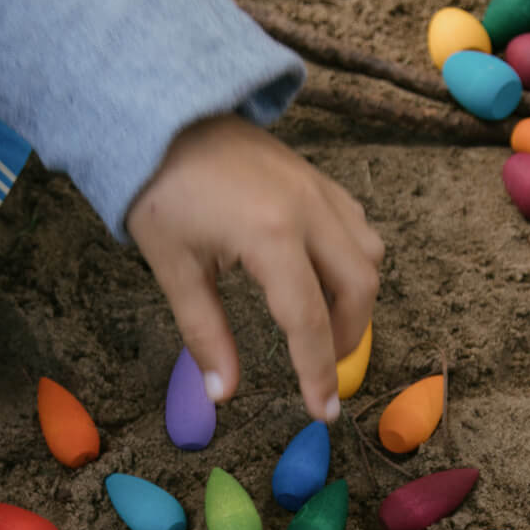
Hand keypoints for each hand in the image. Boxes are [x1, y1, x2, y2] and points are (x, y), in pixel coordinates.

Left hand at [126, 113, 383, 422]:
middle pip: (358, 289)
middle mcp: (309, 211)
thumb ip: (205, 335)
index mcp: (270, 236)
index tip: (323, 412)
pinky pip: (357, 229)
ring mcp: (319, 191)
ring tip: (321, 332)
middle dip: (346, 339)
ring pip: (367, 257)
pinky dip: (352, 264)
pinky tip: (323, 282)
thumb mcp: (174, 270)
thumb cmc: (162, 194)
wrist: (165, 117)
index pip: (308, 321)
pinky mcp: (319, 181)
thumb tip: (223, 395)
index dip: (316, 373)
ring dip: (355, 302)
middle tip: (318, 371)